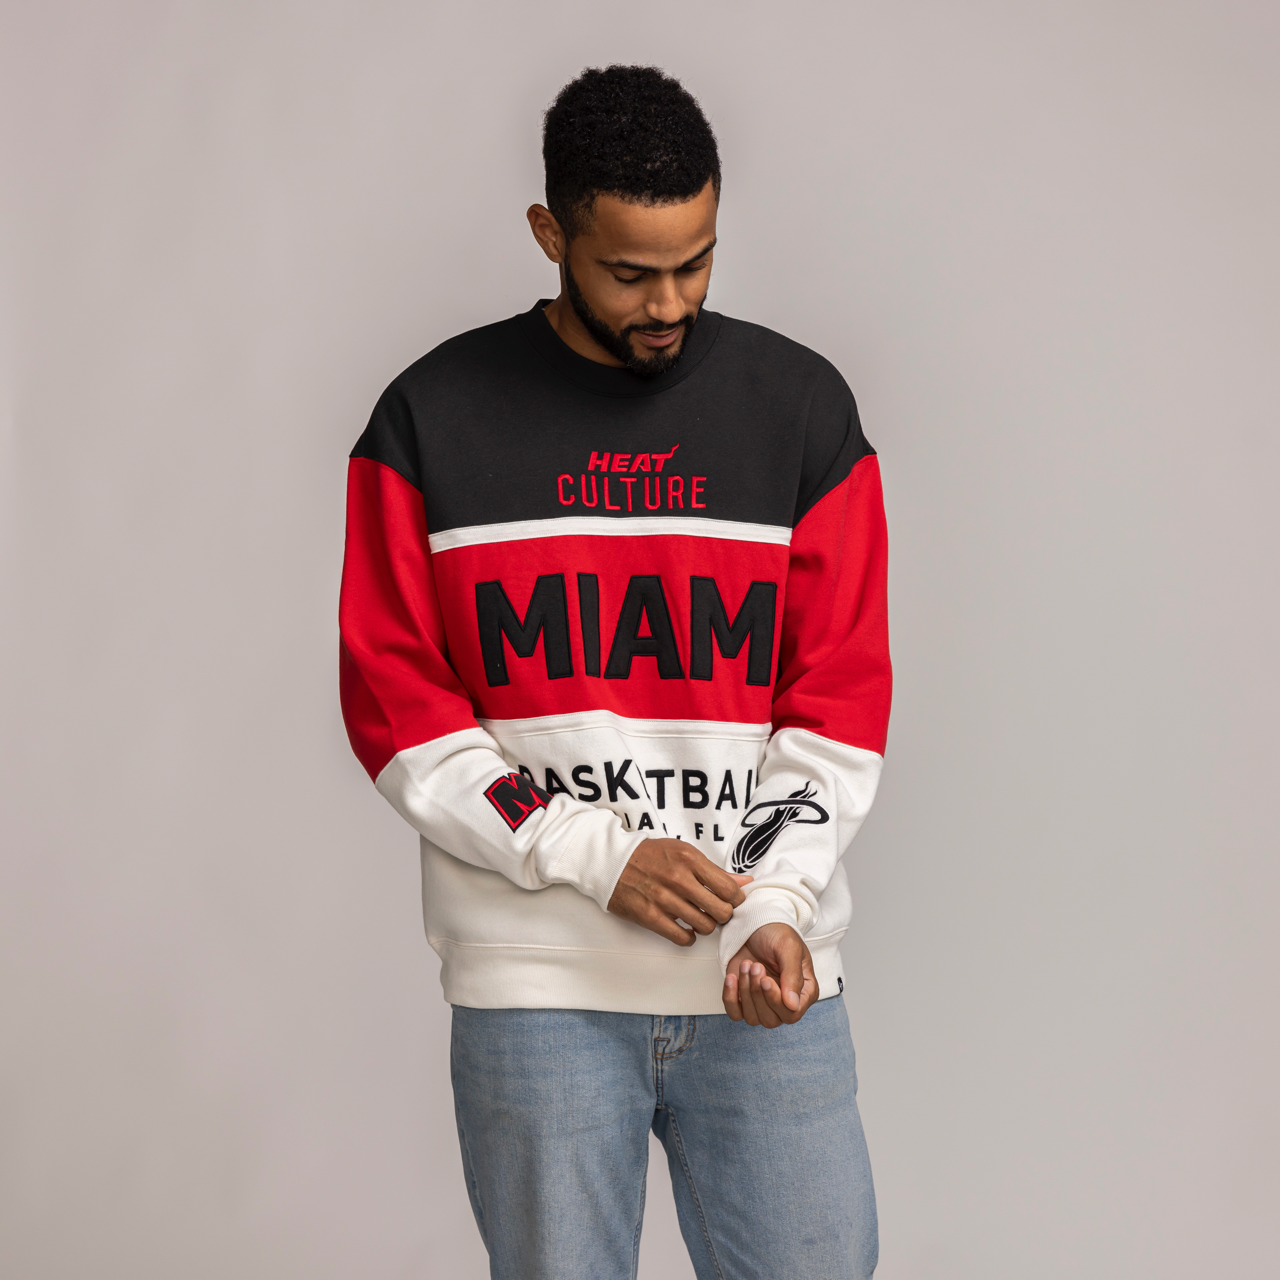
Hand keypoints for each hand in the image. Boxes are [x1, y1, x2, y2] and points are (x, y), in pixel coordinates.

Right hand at [608, 838, 751, 945]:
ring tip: (699, 918)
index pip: (729, 888)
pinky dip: (689, 937)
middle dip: (723, 914)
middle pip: (721, 911)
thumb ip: (714, 870)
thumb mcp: (684, 853)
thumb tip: (744, 882)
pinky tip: (685, 928)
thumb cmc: (649, 856)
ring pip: (705, 926)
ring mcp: (664, 899)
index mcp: (690, 860)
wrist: (612, 862)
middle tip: (716, 911)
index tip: (732, 900)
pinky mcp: (650, 916)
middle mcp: (679, 879)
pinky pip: (682, 937)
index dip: (736, 898)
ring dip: (706, 926)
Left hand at [722, 923, 818, 1026]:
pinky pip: (735, 1013)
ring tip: (747, 965)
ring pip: (753, 1018)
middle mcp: (784, 1001)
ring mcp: (763, 1002)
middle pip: (771, 1020)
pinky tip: (732, 977)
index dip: (776, 1001)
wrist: (755, 923)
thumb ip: (793, 976)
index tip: (766, 980)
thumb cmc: (777, 933)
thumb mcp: (789, 948)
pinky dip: (730, 997)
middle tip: (755, 966)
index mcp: (803, 992)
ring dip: (745, 992)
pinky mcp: (743, 999)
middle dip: (758, 993)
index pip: (792, 1014)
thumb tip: (792, 1005)